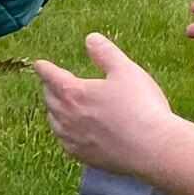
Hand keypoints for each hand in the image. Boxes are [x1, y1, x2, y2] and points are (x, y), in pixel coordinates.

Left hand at [36, 33, 193, 178]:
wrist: (154, 148)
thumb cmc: (141, 107)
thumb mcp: (126, 71)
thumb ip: (106, 53)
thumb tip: (91, 38)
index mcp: (73, 92)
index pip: (50, 76)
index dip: (44, 68)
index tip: (39, 64)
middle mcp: (66, 116)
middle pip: (49, 98)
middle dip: (49, 88)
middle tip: (52, 83)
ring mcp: (72, 138)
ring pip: (54, 121)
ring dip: (54, 110)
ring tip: (59, 106)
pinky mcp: (82, 156)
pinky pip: (64, 141)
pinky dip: (63, 132)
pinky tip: (70, 132)